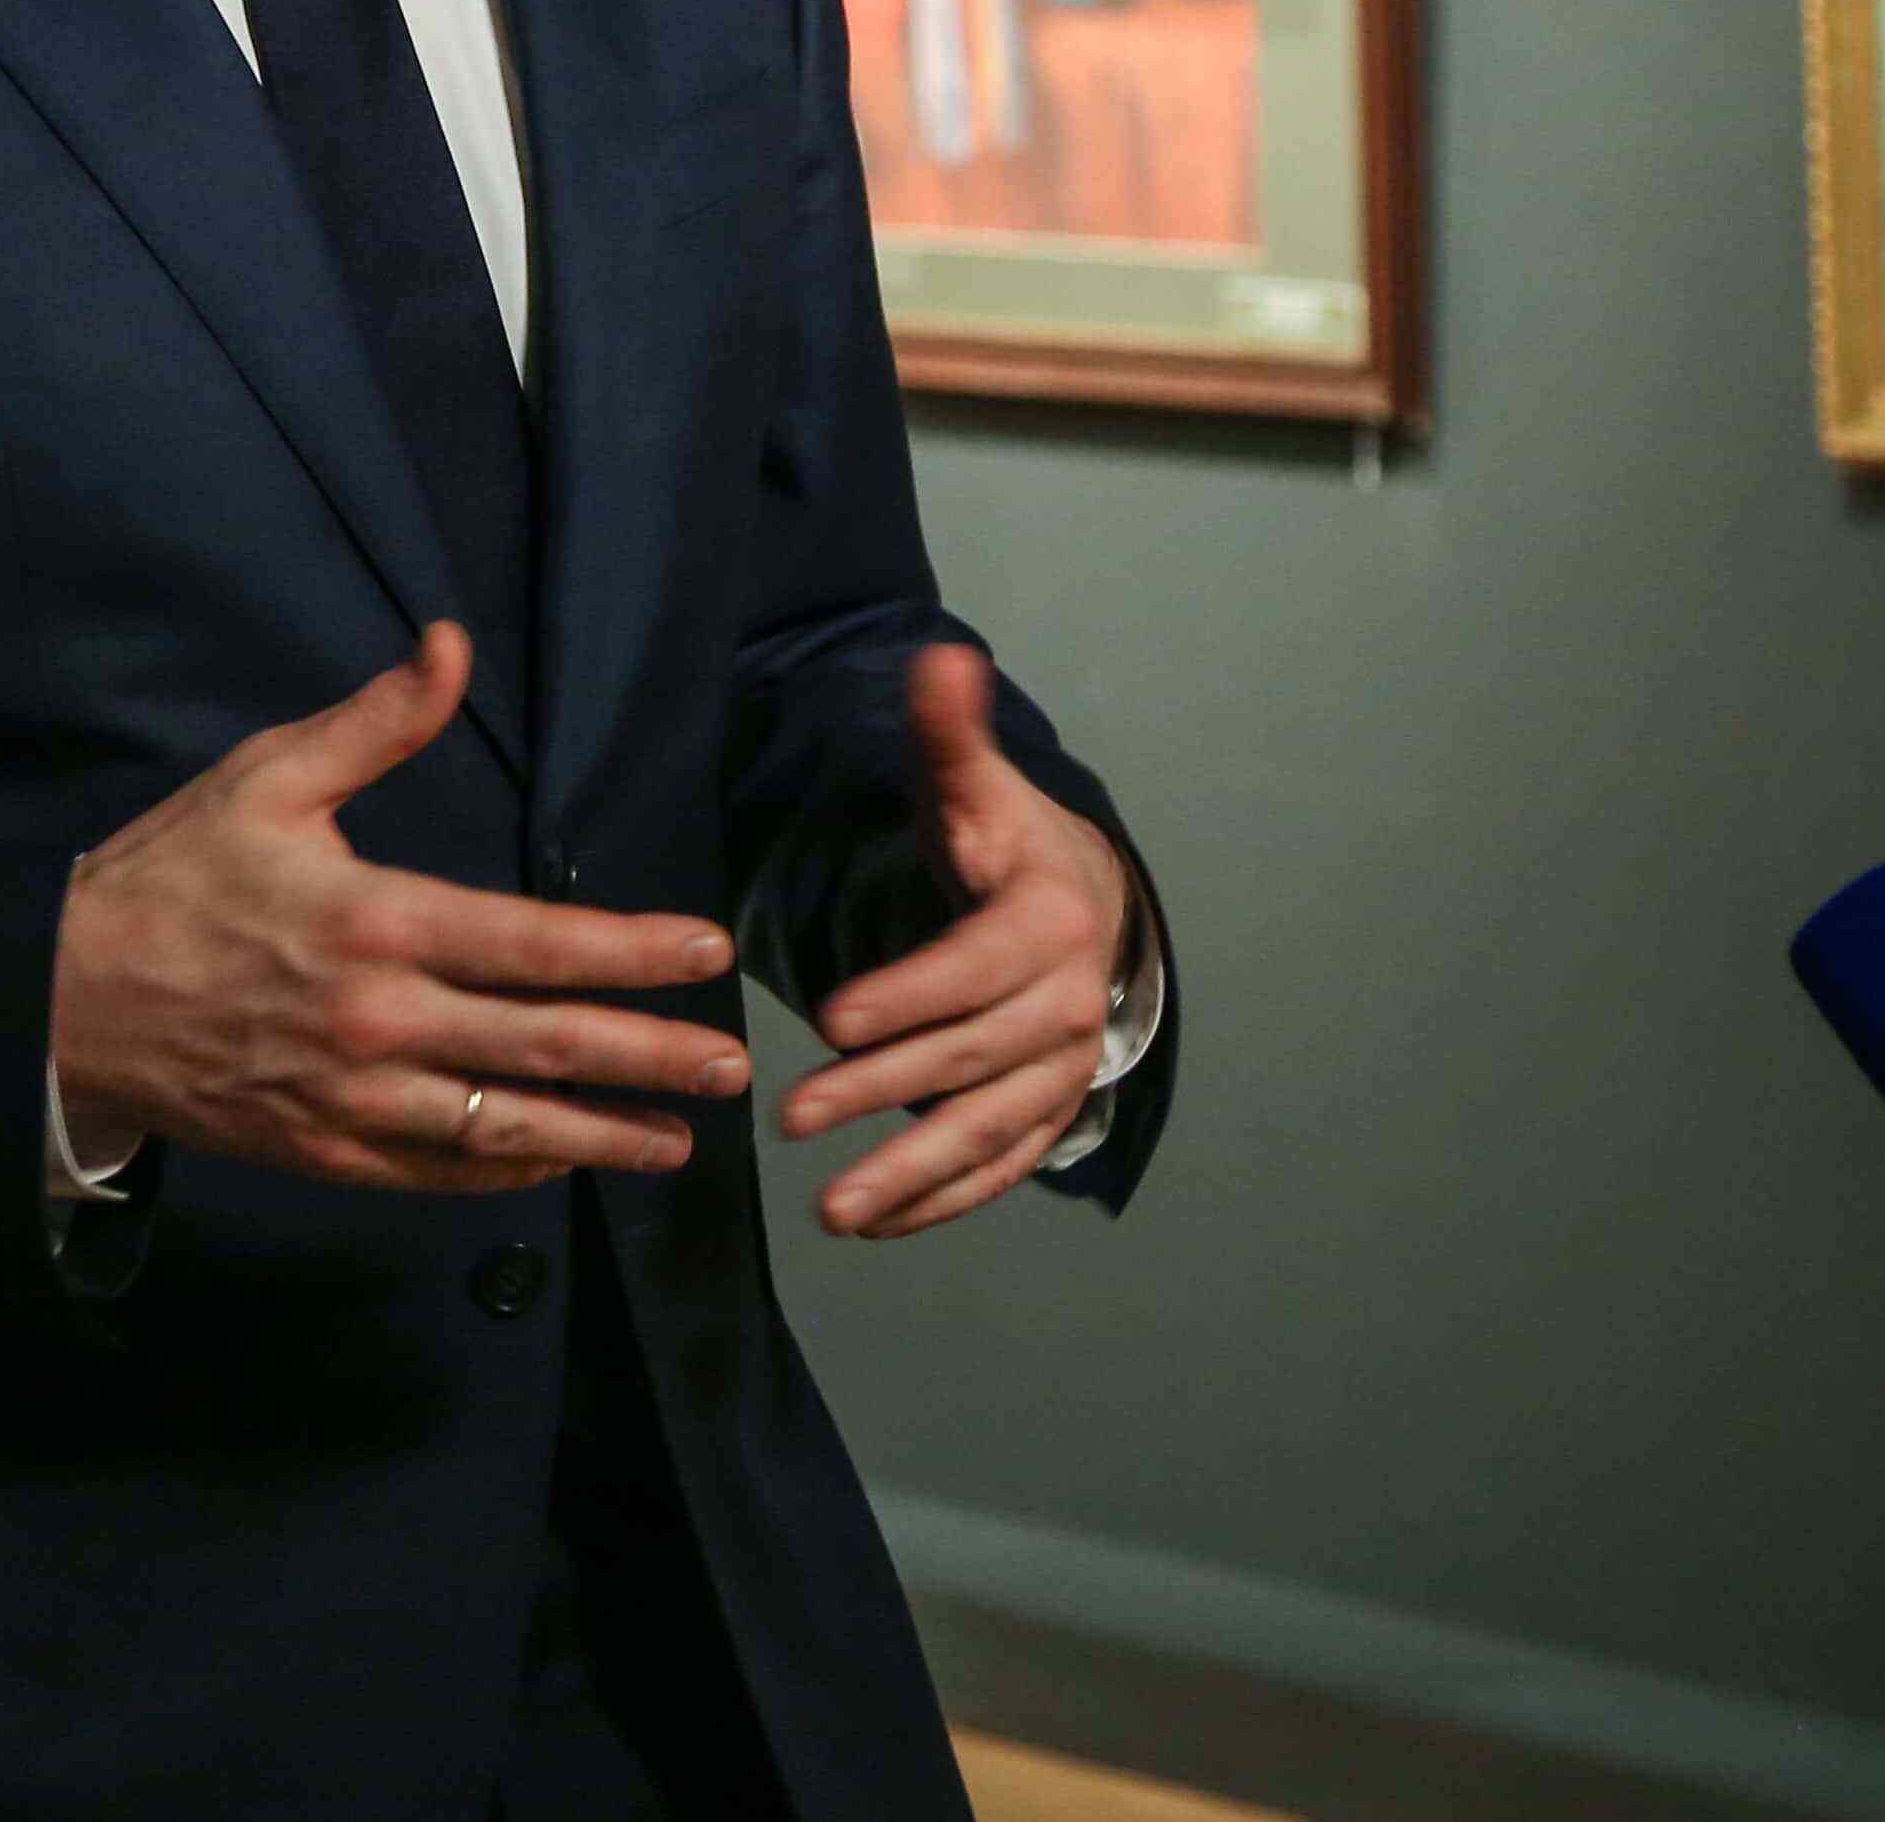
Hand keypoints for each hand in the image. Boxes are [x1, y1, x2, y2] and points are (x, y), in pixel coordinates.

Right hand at [51, 623, 750, 1192]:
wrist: (62, 1000)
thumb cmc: (169, 879)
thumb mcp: (267, 779)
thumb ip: (376, 722)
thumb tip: (453, 643)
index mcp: (376, 920)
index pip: (537, 943)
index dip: (634, 951)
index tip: (707, 951)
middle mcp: (379, 1021)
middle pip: (544, 1046)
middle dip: (651, 1058)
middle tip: (734, 1069)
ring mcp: (353, 1099)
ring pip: (504, 1127)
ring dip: (600, 1137)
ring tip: (677, 1141)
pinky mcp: (323, 1152)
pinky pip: (437, 1172)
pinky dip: (507, 1170)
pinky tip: (558, 1163)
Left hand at [782, 641, 1134, 1239]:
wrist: (1091, 910)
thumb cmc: (1010, 847)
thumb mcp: (979, 787)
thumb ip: (950, 735)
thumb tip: (943, 659)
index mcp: (1047, 924)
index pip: (971, 969)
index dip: (906, 997)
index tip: (831, 1022)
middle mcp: (1067, 1005)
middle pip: (968, 1057)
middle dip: (881, 1093)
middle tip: (793, 1119)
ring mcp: (1063, 1069)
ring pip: (985, 1130)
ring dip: (909, 1173)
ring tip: (832, 1210)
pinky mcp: (1049, 1113)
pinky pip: (1001, 1166)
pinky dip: (944, 1200)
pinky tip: (878, 1225)